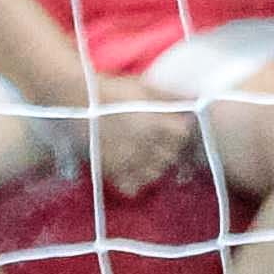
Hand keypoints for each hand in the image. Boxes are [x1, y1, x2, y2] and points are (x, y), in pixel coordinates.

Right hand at [92, 77, 198, 196]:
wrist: (75, 98)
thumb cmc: (110, 89)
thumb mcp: (144, 86)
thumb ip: (171, 95)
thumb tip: (198, 98)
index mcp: (158, 124)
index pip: (182, 136)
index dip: (177, 131)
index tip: (169, 126)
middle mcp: (148, 145)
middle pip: (170, 156)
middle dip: (166, 149)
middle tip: (153, 140)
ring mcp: (131, 160)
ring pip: (155, 174)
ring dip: (153, 166)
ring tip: (143, 154)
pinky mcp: (112, 169)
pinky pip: (132, 187)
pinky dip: (135, 182)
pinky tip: (131, 169)